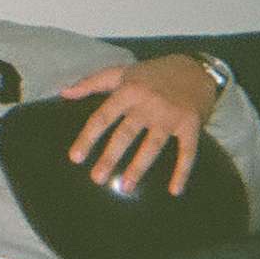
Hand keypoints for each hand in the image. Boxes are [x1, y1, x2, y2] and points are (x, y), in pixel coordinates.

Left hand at [59, 55, 220, 195]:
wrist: (195, 68)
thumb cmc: (152, 73)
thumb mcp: (121, 72)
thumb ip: (92, 82)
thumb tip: (64, 93)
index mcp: (127, 91)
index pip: (103, 117)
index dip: (88, 138)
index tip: (75, 158)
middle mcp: (147, 104)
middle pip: (125, 134)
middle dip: (110, 157)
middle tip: (97, 178)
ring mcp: (170, 115)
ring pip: (151, 145)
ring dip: (138, 167)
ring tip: (126, 187)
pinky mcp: (191, 124)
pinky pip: (187, 151)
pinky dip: (182, 172)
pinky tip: (174, 190)